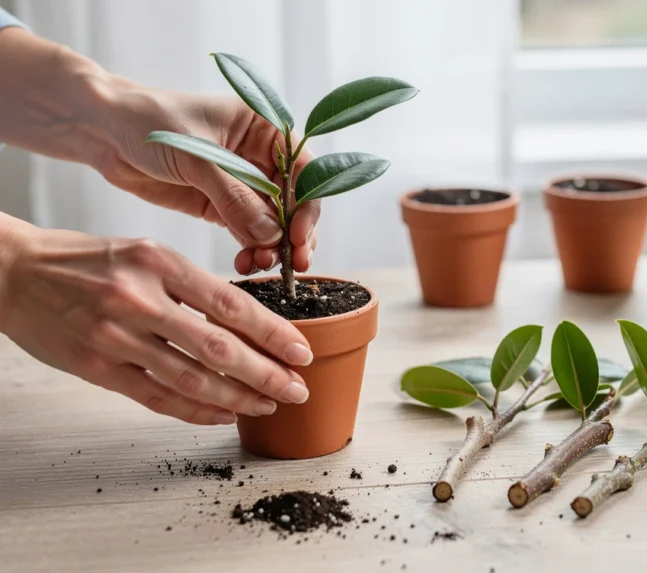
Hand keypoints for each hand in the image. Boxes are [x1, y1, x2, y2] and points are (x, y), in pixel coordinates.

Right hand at [0, 221, 314, 424]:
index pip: (231, 303)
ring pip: (191, 377)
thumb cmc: (86, 261)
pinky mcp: (96, 367)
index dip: (272, 333)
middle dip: (266, 373)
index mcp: (159, 261)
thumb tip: (244, 321)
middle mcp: (140, 299)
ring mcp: (115, 336)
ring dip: (237, 397)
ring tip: (267, 405)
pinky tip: (222, 414)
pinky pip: (156, 396)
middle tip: (296, 388)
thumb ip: (189, 285)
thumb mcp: (144, 253)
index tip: (300, 350)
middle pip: (219, 347)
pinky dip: (195, 409)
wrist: (14, 273)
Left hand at [95, 84, 319, 275]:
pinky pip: (248, 233)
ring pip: (273, 222)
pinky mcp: (221, 206)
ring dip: (272, 246)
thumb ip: (235, 197)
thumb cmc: (150, 123)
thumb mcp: (197, 157)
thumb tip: (270, 235)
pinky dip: (250, 250)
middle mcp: (261, 157)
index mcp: (266, 129)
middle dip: (293, 232)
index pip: (303, 169)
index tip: (297, 234)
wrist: (103, 131)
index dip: (307, 204)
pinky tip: (246, 263)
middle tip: (293, 263)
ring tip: (259, 264)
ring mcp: (243, 184)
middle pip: (295, 201)